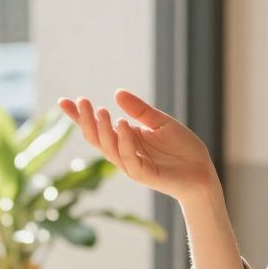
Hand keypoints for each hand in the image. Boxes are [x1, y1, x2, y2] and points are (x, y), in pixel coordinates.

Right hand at [59, 90, 216, 203]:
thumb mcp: (161, 122)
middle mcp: (125, 154)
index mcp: (126, 140)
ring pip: (110, 150)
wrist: (204, 172)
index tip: (63, 101)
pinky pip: (130, 160)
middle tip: (81, 101)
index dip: (79, 117)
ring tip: (101, 111)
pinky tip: (122, 125)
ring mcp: (133, 166)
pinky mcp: (146, 176)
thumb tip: (117, 93)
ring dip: (103, 130)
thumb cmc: (183, 149)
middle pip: (97, 139)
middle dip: (86, 122)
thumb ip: (140, 110)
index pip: (97, 128)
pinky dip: (124, 143)